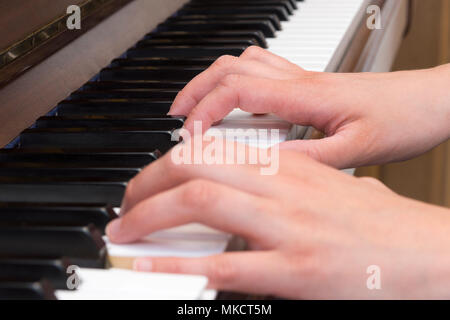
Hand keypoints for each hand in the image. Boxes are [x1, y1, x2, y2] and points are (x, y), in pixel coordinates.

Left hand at [106, 142, 449, 298]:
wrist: (423, 253)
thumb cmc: (376, 223)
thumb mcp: (324, 186)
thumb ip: (281, 183)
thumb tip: (243, 191)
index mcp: (289, 166)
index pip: (212, 148)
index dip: (168, 161)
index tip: (150, 177)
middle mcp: (283, 187)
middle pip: (195, 166)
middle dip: (147, 183)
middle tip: (127, 203)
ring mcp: (287, 227)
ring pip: (201, 202)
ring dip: (151, 216)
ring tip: (127, 230)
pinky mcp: (295, 270)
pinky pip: (224, 263)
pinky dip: (179, 264)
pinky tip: (152, 266)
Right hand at [169, 46, 449, 168]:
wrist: (430, 102)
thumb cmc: (403, 119)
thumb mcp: (360, 149)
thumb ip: (314, 158)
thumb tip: (269, 166)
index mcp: (307, 95)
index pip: (237, 90)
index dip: (205, 111)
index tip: (189, 136)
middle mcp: (299, 80)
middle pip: (229, 68)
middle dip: (195, 91)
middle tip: (177, 117)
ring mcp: (302, 79)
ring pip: (242, 63)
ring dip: (211, 82)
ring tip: (195, 107)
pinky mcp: (309, 85)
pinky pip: (262, 70)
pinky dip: (236, 83)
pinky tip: (237, 104)